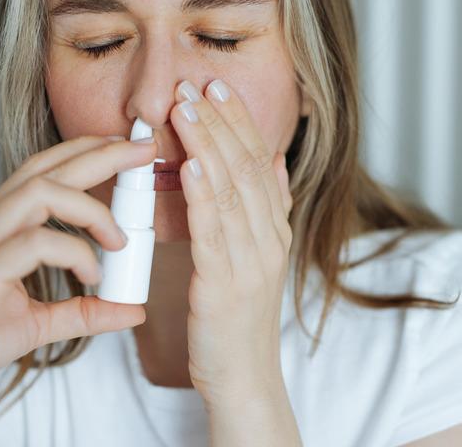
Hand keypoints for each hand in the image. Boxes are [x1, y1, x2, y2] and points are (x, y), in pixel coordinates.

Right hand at [0, 136, 156, 424]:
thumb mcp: (38, 324)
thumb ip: (85, 312)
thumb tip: (133, 309)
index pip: (40, 172)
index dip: (84, 154)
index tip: (126, 150)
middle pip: (44, 169)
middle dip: (99, 154)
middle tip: (143, 150)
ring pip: (38, 193)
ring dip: (91, 209)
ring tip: (119, 240)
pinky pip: (34, 244)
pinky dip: (73, 252)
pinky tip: (91, 275)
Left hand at [171, 78, 293, 406]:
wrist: (243, 376)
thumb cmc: (239, 316)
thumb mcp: (258, 257)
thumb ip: (266, 209)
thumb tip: (271, 162)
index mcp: (275, 230)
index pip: (260, 163)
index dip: (240, 122)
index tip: (218, 88)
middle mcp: (270, 240)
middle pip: (248, 168)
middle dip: (221, 123)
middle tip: (196, 85)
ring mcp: (252, 262)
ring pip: (232, 192)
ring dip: (208, 145)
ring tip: (186, 109)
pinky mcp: (226, 285)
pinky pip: (215, 232)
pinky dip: (203, 195)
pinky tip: (190, 166)